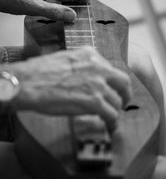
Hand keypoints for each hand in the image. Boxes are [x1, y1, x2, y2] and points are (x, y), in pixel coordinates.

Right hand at [6, 47, 131, 128]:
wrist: (28, 82)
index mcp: (91, 54)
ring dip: (115, 110)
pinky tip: (109, 125)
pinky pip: (111, 114)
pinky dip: (112, 121)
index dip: (113, 82)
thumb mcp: (66, 58)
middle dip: (125, 94)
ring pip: (118, 100)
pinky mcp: (94, 102)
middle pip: (123, 82)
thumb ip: (82, 66)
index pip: (111, 68)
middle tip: (122, 101)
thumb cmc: (39, 72)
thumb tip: (88, 79)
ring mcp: (98, 84)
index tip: (112, 88)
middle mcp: (98, 67)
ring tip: (111, 117)